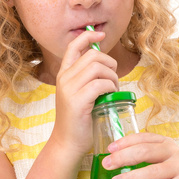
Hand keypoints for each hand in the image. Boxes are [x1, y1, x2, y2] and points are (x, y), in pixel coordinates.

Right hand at [49, 29, 119, 156]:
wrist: (68, 144)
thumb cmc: (79, 121)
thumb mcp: (80, 95)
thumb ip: (88, 80)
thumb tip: (107, 67)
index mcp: (64, 75)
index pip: (74, 46)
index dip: (88, 37)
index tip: (101, 34)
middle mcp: (64, 78)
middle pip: (93, 56)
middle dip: (110, 65)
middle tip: (114, 81)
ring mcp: (69, 89)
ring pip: (98, 67)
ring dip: (112, 77)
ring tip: (113, 91)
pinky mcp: (76, 100)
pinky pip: (100, 83)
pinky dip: (110, 88)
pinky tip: (110, 97)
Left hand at [101, 132, 178, 178]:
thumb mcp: (153, 165)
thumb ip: (138, 160)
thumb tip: (110, 161)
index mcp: (164, 143)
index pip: (143, 138)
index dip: (125, 142)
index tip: (109, 150)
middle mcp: (174, 152)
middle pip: (145, 151)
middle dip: (123, 157)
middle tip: (107, 165)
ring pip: (152, 171)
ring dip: (131, 177)